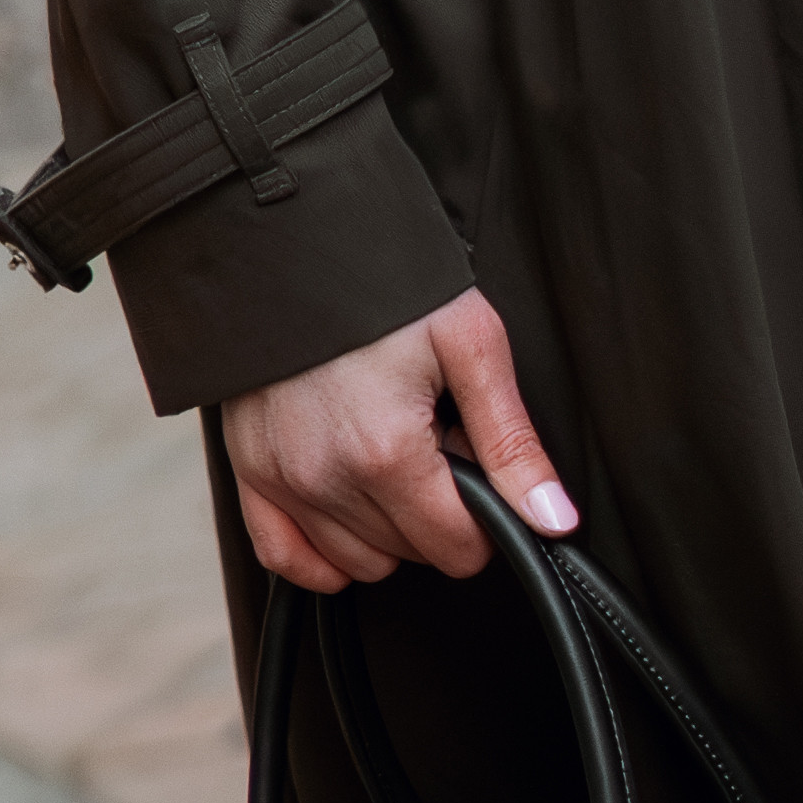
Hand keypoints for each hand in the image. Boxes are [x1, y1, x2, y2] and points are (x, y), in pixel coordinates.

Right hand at [223, 292, 575, 591]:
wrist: (296, 240)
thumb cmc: (383, 284)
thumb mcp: (470, 345)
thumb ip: (512, 442)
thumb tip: (553, 519)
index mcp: (387, 453)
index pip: (458, 548)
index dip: (488, 516)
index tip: (479, 463)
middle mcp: (326, 479)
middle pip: (412, 555)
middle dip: (440, 511)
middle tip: (436, 440)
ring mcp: (281, 480)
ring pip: (358, 562)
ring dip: (387, 528)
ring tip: (391, 452)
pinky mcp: (250, 472)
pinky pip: (286, 557)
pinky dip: (323, 554)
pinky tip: (351, 519)